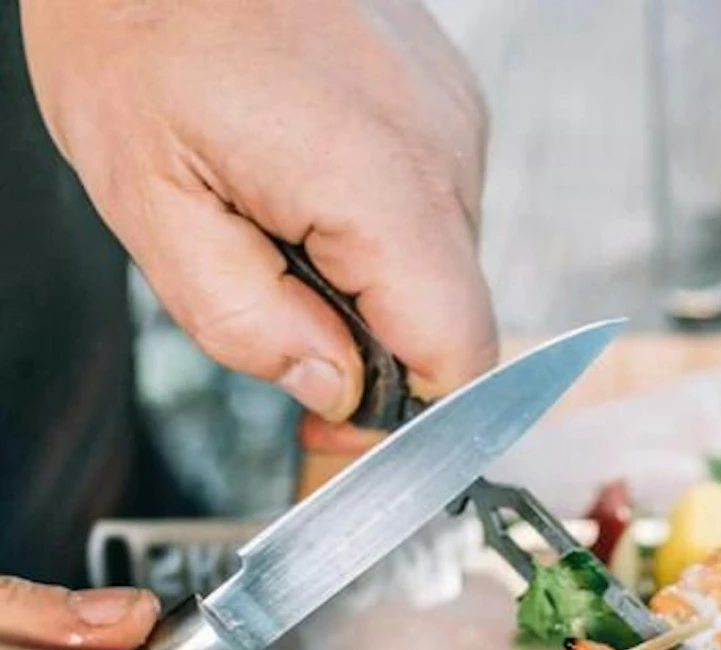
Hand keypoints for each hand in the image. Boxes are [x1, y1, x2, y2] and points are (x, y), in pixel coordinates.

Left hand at [20, 0, 496, 448]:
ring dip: (369, 273)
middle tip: (278, 301)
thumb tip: (333, 391)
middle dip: (371, 336)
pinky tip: (306, 170)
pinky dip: (377, 218)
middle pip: (450, 316)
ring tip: (280, 210)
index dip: (408, 410)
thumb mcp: (148, 200)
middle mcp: (444, 150)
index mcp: (382, 185)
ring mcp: (454, 117)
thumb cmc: (134, 23)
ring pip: (442, 263)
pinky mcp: (447, 98)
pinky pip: (433, 203)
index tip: (344, 414)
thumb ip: (244, 322)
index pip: (460, 358)